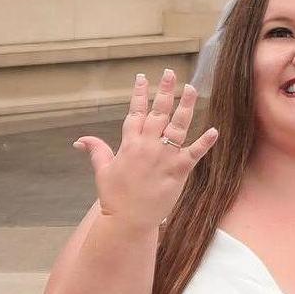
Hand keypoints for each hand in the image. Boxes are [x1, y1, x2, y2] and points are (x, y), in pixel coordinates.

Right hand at [73, 69, 217, 232]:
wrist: (128, 220)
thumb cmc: (115, 197)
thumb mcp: (103, 171)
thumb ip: (96, 151)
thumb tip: (79, 141)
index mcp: (129, 144)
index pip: (135, 112)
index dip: (139, 94)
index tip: (142, 77)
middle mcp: (147, 146)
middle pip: (158, 112)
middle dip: (164, 91)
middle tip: (171, 73)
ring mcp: (164, 156)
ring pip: (177, 125)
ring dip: (186, 106)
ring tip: (192, 89)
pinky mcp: (178, 170)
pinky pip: (194, 153)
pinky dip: (205, 142)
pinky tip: (215, 130)